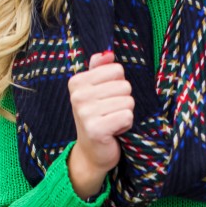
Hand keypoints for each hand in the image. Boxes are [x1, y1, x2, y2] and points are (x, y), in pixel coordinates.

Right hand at [67, 51, 134, 198]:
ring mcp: (85, 113)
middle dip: (123, 101)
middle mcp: (78, 96)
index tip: (106, 100)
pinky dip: (125, 126)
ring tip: (111, 122)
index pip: (117, 70)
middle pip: (124, 86)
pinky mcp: (96, 129)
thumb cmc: (97, 119)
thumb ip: (100, 69)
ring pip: (128, 101)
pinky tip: (114, 131)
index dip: (118, 86)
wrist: (91, 153)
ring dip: (124, 114)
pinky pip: (127, 116)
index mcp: (77, 82)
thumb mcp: (96, 91)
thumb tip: (108, 53)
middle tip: (110, 114)